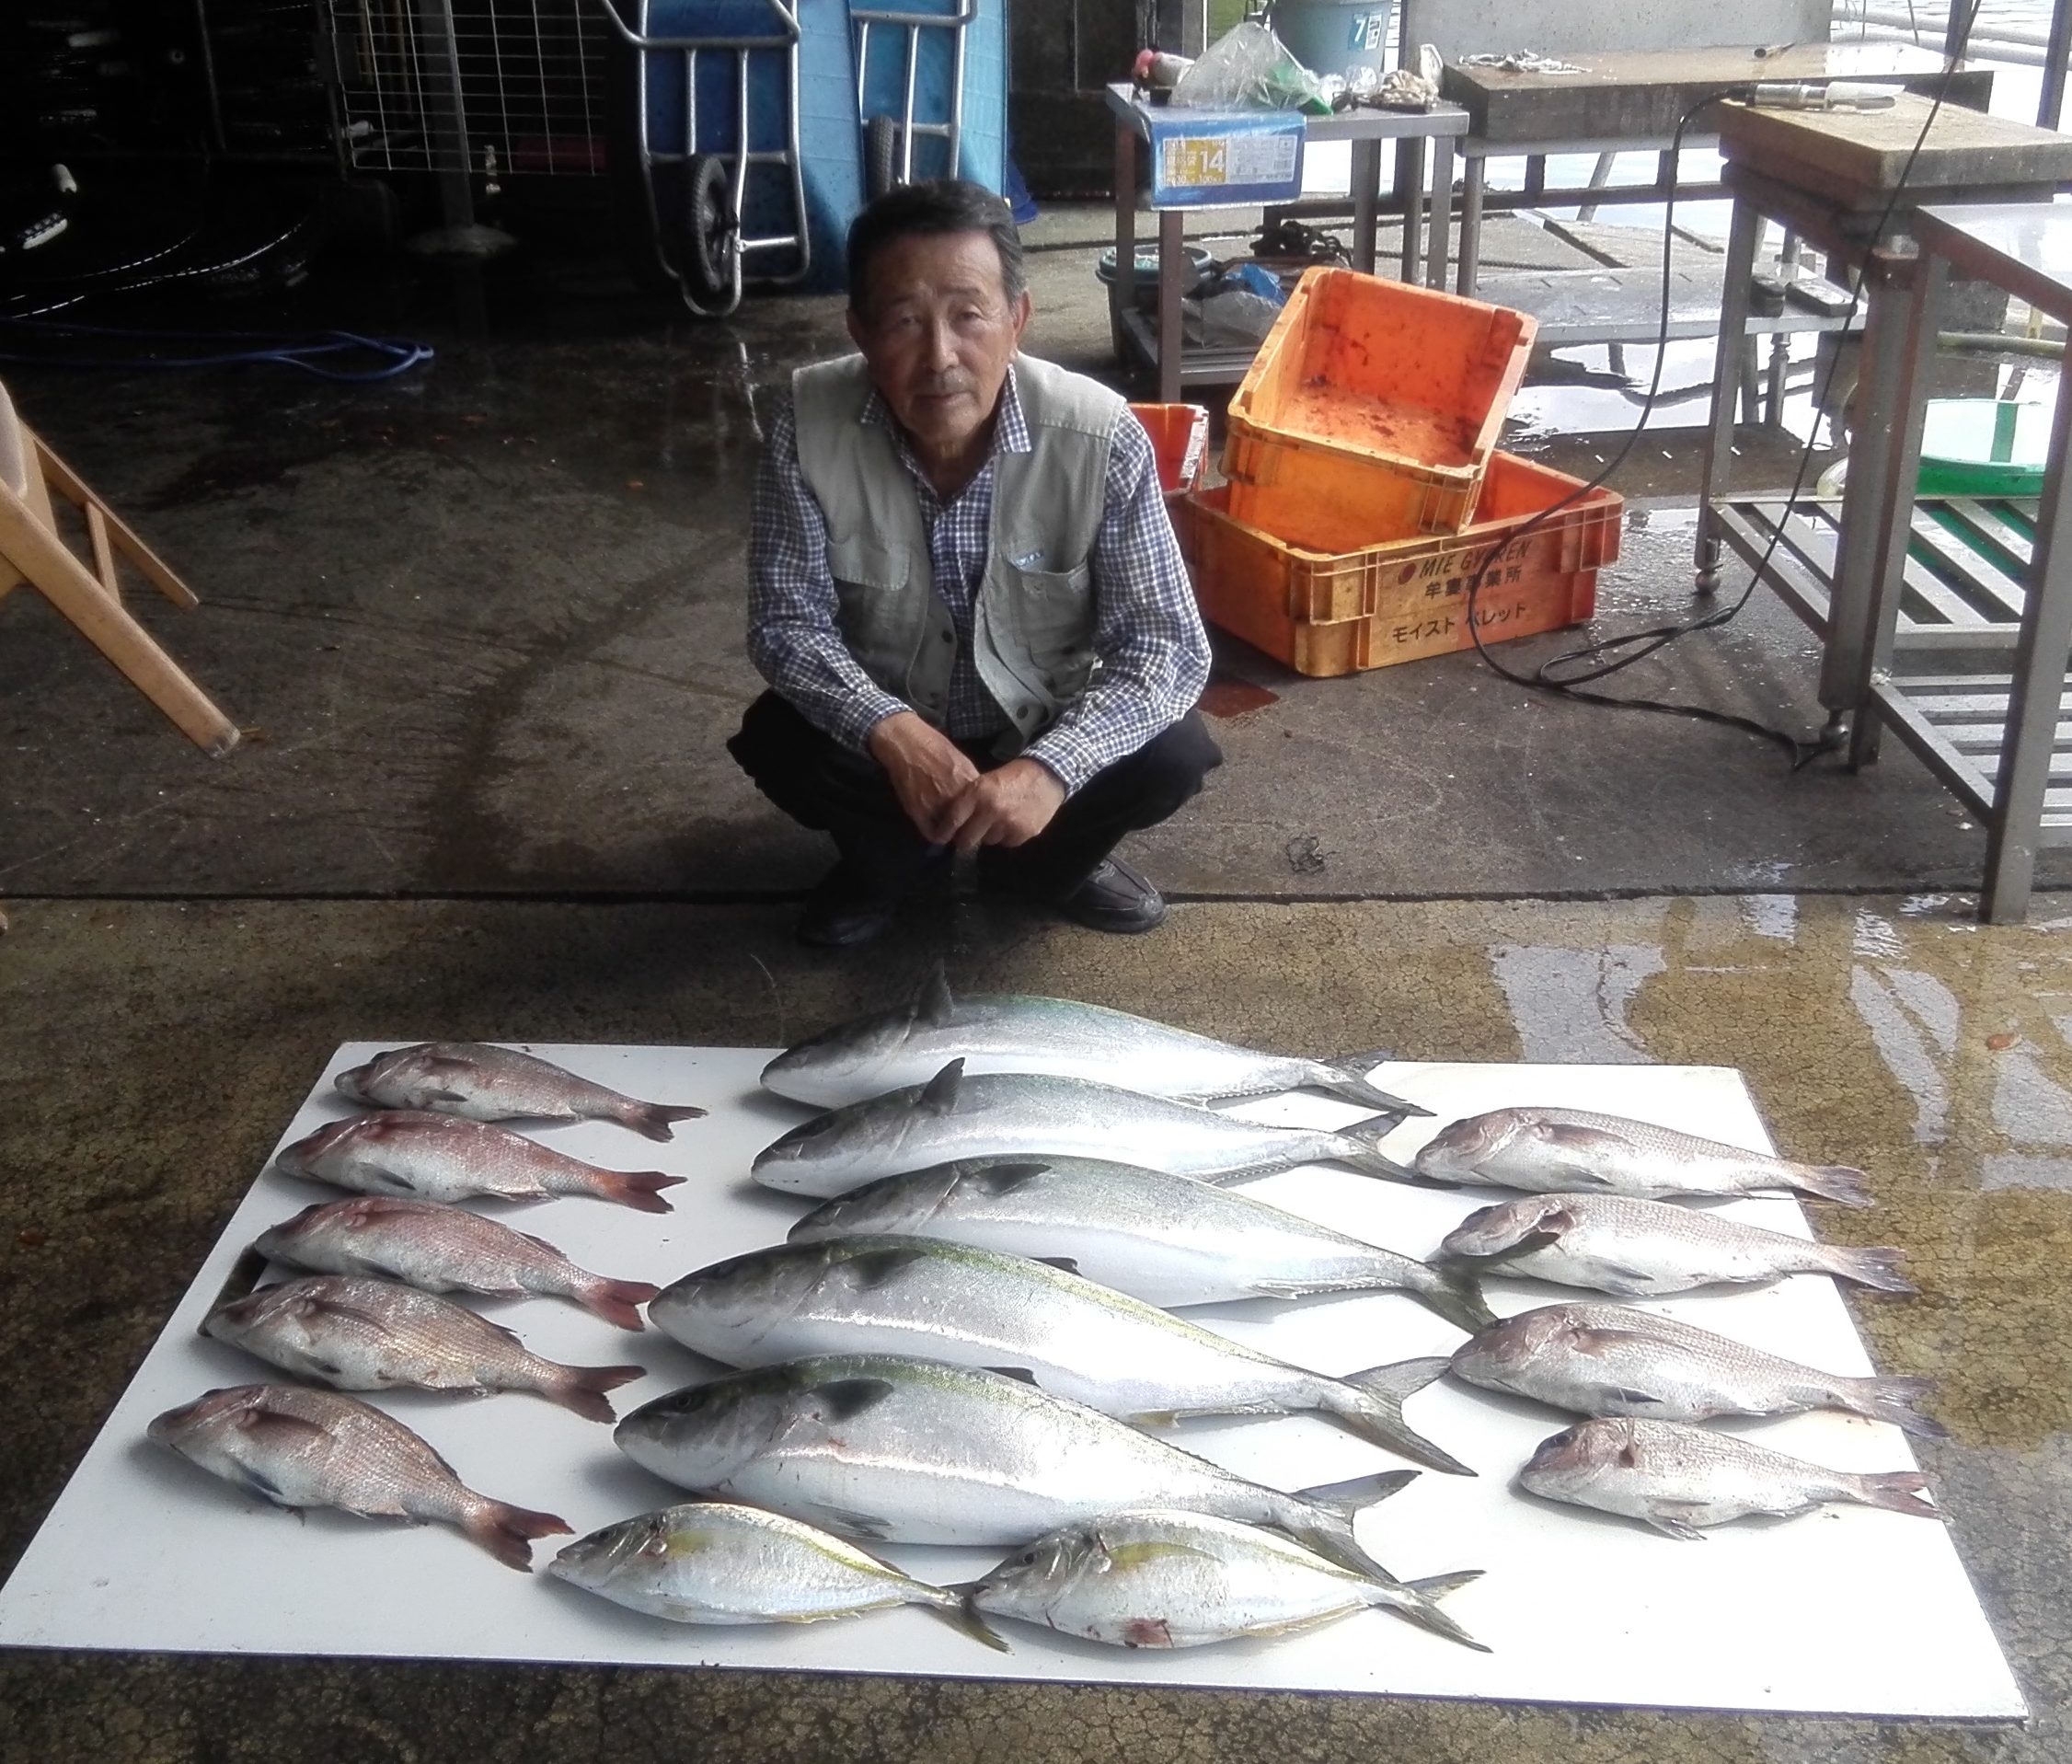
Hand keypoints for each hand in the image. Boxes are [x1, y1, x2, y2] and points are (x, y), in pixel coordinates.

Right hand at [868, 710, 980, 842]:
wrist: (906, 744)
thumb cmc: (934, 746)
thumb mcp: (962, 761)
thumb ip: (971, 782)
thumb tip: (979, 798)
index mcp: (970, 783)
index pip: (983, 812)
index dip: (981, 818)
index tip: (978, 820)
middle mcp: (955, 797)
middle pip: (969, 824)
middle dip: (968, 828)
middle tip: (965, 828)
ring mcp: (936, 805)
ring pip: (951, 832)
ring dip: (951, 832)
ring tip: (950, 829)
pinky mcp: (919, 811)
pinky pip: (932, 833)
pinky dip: (936, 834)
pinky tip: (936, 830)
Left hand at [941, 757, 1066, 852]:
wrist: (1046, 777)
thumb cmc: (1012, 776)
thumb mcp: (986, 781)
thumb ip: (969, 800)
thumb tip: (952, 823)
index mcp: (978, 793)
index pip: (953, 820)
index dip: (944, 832)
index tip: (940, 838)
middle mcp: (991, 810)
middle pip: (967, 839)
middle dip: (964, 839)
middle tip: (966, 836)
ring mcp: (1007, 823)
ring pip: (987, 841)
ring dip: (988, 834)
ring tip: (997, 821)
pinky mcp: (1022, 833)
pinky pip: (1005, 842)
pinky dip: (1006, 836)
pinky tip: (1012, 822)